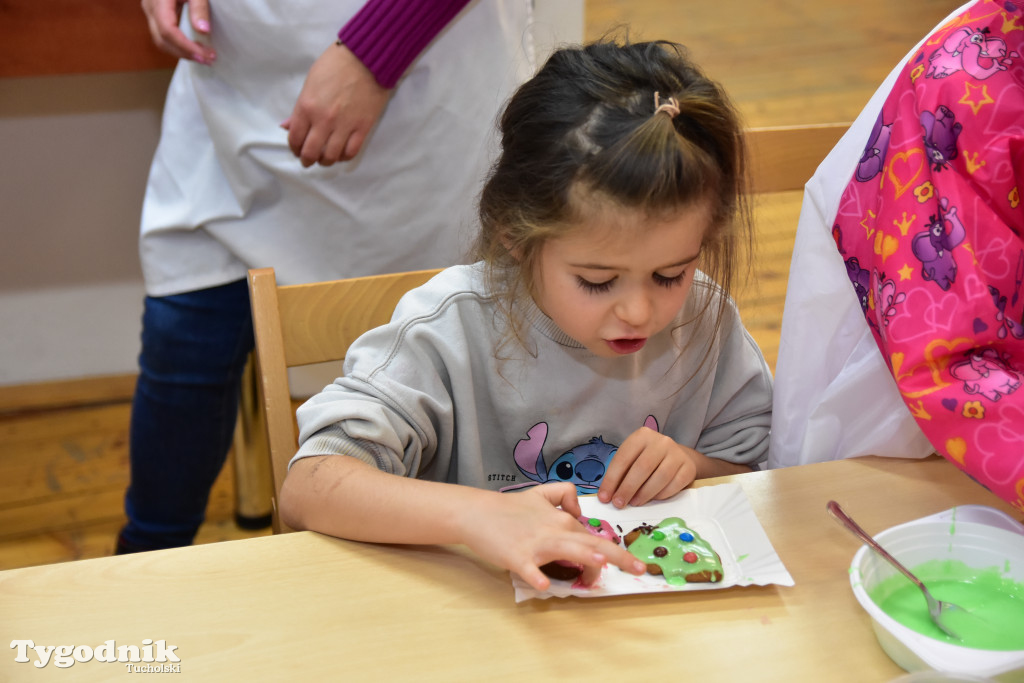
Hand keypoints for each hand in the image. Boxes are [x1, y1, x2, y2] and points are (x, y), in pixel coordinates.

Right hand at [141, 0, 215, 63]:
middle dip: (186, 54)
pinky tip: (194, 48)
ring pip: (160, 40)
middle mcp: (150, 7)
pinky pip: (163, 34)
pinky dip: (178, 44)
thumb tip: (203, 31)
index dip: (186, 47)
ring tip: (204, 57)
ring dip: (182, 52)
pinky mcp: (156, 13)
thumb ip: (199, 7)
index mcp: (158, 1)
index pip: (168, 31)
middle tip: (209, 60)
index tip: (207, 55)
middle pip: (162, 40)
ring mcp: (150, 10)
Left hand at [282, 42, 390, 166]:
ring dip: (325, 161)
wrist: (366, 58)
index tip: (297, 149)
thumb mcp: (310, 82)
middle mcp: (323, 120)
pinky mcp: (362, 128)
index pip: (295, 138)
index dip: (294, 148)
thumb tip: (287, 126)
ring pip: (331, 156)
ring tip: (325, 159)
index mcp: (306, 107)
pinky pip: (351, 152)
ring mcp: (344, 125)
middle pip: (311, 152)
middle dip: (307, 160)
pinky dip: (344, 157)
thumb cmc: (335, 65)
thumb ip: (299, 108)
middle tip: (308, 160)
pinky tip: (341, 153)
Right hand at [459, 483, 645, 590]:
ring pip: (566, 549)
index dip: (610, 556)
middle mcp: (555, 529)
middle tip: (640, 568)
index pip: (593, 539)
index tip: (624, 569)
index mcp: (562, 519)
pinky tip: (542, 585)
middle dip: (618, 556)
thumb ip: (562, 495)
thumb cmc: (508, 508)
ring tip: (602, 564)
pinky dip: (536, 576)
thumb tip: (578, 511)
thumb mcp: (539, 494)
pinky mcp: (517, 556)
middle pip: (591, 542)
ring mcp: (536, 543)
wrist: (476, 512)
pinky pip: (529, 568)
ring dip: (585, 556)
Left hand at [597, 425, 697, 508]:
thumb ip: (621, 473)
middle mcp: (661, 442)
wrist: (678, 456)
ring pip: (660, 477)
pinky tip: (652, 499)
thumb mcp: (633, 458)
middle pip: (642, 468)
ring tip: (634, 503)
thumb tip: (607, 495)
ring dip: (644, 494)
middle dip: (627, 488)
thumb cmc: (648, 459)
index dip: (612, 479)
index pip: (623, 458)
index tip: (604, 497)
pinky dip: (661, 495)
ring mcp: (677, 454)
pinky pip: (674, 485)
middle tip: (618, 504)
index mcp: (642, 436)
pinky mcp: (688, 468)